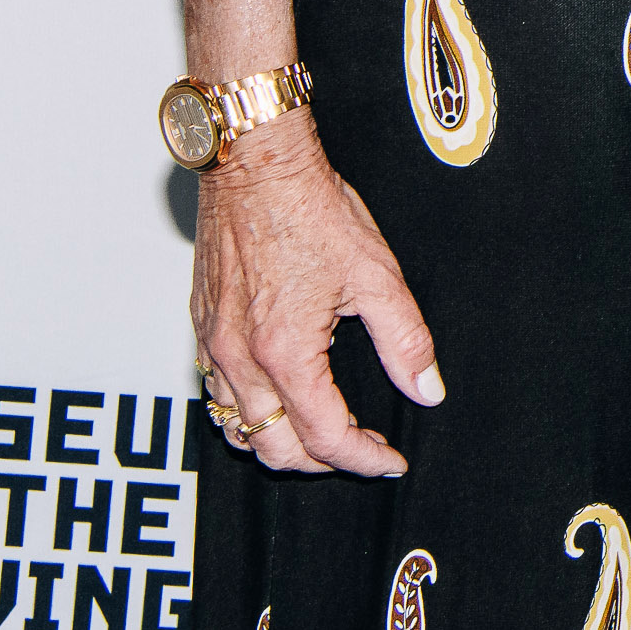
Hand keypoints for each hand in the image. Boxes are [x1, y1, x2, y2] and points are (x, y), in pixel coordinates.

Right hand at [190, 113, 439, 477]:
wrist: (255, 167)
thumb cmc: (311, 210)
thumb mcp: (377, 276)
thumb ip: (406, 341)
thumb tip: (428, 390)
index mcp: (284, 352)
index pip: (325, 437)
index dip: (364, 459)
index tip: (390, 460)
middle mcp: (239, 358)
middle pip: (274, 449)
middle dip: (323, 462)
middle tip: (362, 451)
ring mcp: (213, 345)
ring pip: (238, 427)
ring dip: (280, 442)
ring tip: (323, 433)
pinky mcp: (202, 327)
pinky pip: (217, 393)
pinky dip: (248, 412)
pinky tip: (279, 397)